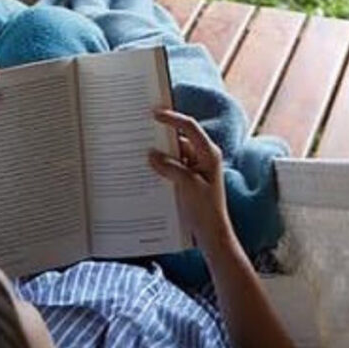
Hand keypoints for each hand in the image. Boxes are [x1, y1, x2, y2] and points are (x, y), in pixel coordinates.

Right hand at [149, 109, 237, 257]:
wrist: (212, 234)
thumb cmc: (206, 210)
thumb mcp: (187, 186)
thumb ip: (170, 167)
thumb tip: (151, 154)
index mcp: (209, 153)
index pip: (190, 127)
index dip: (172, 117)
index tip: (154, 113)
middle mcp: (203, 157)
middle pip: (180, 138)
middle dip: (161, 135)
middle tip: (140, 129)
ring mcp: (196, 168)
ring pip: (174, 153)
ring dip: (158, 153)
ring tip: (137, 149)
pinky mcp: (188, 179)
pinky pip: (172, 166)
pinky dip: (160, 166)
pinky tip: (144, 168)